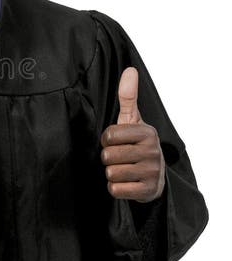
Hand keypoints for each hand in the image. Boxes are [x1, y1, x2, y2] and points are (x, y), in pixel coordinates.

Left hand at [100, 67, 165, 202]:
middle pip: (108, 156)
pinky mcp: (147, 191)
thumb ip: (127, 97)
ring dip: (112, 173)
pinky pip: (116, 190)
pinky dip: (116, 188)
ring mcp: (152, 172)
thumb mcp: (132, 120)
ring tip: (123, 169)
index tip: (115, 141)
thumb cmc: (137, 144)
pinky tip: (125, 183)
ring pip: (111, 174)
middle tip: (119, 157)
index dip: (106, 140)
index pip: (109, 136)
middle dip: (108, 158)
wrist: (154, 177)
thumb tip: (130, 69)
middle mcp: (152, 152)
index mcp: (147, 132)